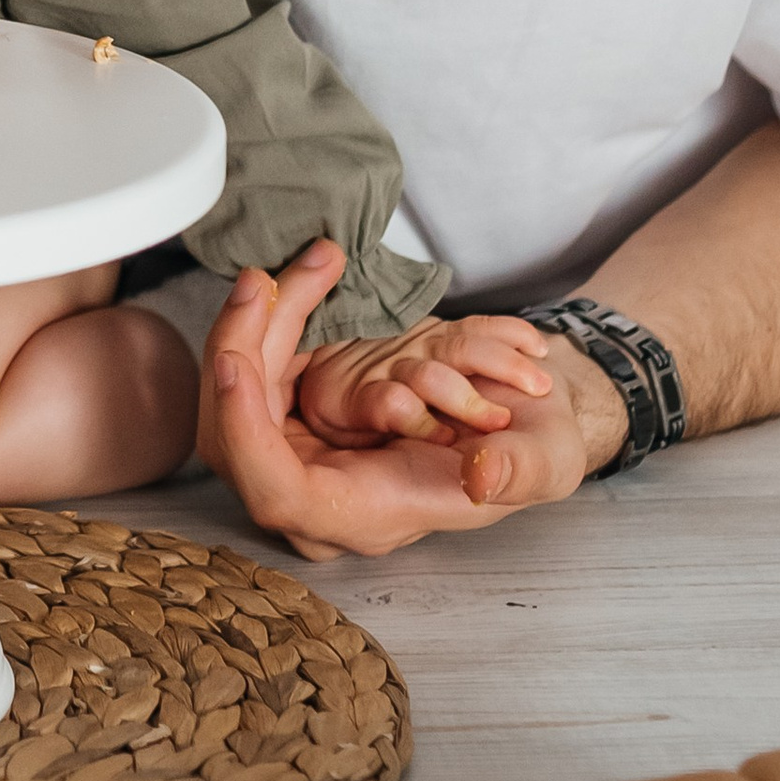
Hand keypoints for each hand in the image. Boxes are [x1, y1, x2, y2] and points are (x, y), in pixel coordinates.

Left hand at [197, 241, 607, 560]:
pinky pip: (255, 368)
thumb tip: (481, 474)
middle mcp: (318, 497)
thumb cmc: (530, 448)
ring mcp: (299, 456)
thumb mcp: (547, 458)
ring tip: (302, 263)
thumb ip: (520, 471)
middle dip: (240, 348)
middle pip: (232, 437)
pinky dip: (271, 318)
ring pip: (236, 393)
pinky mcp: (293, 416)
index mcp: (366, 517)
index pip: (277, 494)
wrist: (523, 419)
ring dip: (255, 322)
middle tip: (263, 281)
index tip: (233, 365)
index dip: (245, 434)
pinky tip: (299, 275)